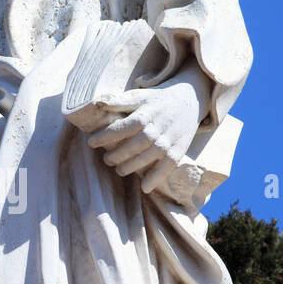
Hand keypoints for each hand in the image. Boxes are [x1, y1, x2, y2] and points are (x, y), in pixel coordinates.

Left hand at [88, 71, 207, 194]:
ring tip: (119, 170)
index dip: (106, 136)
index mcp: (146, 112)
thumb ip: (119, 101)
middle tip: (106, 160)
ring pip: (149, 156)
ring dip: (132, 166)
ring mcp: (169, 139)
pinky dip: (157, 177)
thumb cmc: (158, 100)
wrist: (190, 99)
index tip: (91, 142)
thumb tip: (97, 103)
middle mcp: (158, 127)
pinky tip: (145, 188)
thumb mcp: (140, 96)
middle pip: (135, 144)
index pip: (123, 126)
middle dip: (118, 154)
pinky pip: (168, 166)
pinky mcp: (179, 149)